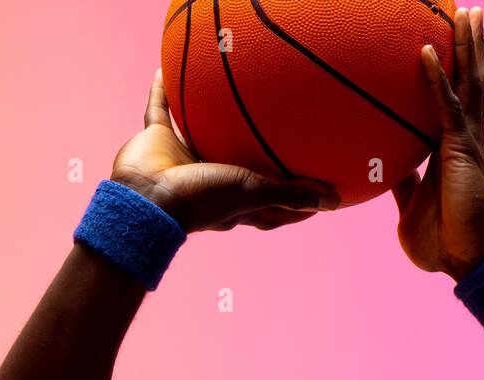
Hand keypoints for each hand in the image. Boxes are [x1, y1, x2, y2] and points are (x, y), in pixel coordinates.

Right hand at [110, 69, 340, 232]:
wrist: (149, 199)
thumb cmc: (203, 199)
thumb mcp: (255, 193)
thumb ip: (292, 193)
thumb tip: (334, 201)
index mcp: (234, 201)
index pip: (271, 205)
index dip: (293, 202)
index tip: (316, 191)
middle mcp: (211, 180)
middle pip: (238, 167)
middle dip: (254, 157)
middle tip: (276, 140)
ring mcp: (182, 159)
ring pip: (198, 133)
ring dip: (207, 118)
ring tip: (224, 98)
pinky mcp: (157, 141)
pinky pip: (160, 109)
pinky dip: (161, 91)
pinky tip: (165, 70)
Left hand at [392, 7, 483, 280]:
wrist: (467, 261)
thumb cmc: (444, 241)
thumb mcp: (411, 206)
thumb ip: (402, 184)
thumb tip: (385, 171)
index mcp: (455, 149)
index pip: (457, 100)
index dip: (457, 71)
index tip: (451, 44)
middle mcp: (465, 138)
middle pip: (472, 80)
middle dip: (471, 46)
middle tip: (469, 13)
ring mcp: (465, 142)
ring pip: (469, 82)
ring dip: (466, 46)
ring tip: (466, 14)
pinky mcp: (460, 149)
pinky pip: (445, 105)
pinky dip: (435, 77)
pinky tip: (425, 51)